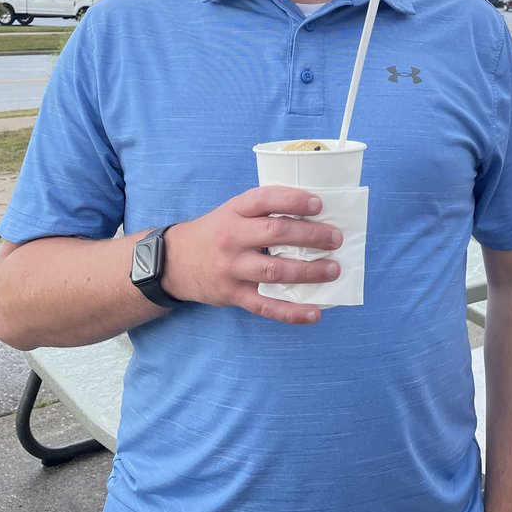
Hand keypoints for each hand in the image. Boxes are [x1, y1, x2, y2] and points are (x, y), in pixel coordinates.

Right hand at [160, 186, 341, 323]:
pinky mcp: (232, 295)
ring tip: (333, 270)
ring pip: (274, 270)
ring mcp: (232, 268)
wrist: (174, 261)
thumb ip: (265, 211)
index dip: (294, 200)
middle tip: (336, 239)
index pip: (266, 199)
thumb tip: (314, 215)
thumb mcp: (234, 211)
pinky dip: (291, 312)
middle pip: (275, 233)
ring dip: (308, 271)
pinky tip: (314, 312)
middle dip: (311, 236)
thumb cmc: (217, 232)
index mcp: (235, 211)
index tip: (319, 205)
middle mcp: (232, 237)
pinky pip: (265, 306)